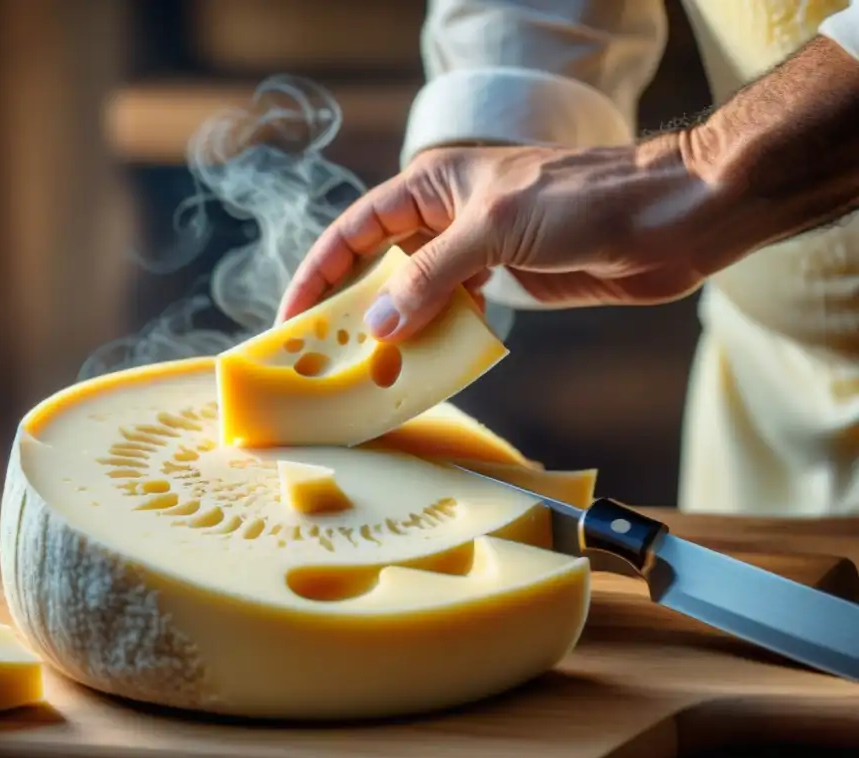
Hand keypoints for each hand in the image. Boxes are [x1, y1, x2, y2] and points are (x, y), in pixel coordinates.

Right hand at [277, 137, 734, 341]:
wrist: (667, 218)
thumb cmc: (585, 198)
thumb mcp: (495, 228)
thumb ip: (433, 276)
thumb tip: (381, 324)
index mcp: (432, 185)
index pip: (355, 230)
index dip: (319, 271)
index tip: (292, 316)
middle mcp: (445, 217)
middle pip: (379, 264)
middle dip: (350, 305)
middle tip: (320, 353)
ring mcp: (475, 251)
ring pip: (416, 293)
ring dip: (395, 328)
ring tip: (367, 369)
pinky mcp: (505, 280)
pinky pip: (454, 312)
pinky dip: (438, 336)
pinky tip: (426, 361)